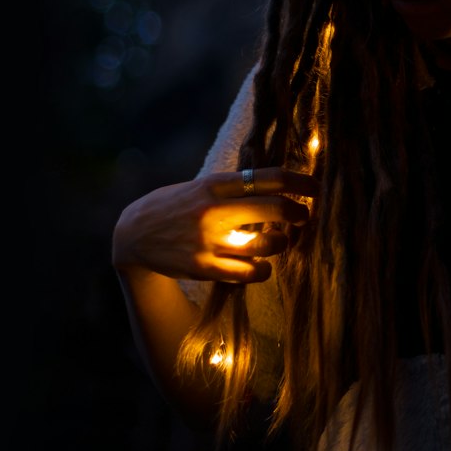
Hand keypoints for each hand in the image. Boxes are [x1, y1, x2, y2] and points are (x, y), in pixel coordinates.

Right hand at [112, 167, 314, 284]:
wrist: (133, 235)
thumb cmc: (178, 205)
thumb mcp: (203, 186)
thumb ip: (237, 187)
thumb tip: (285, 186)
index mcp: (216, 183)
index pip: (270, 178)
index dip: (301, 182)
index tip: (317, 187)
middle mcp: (213, 210)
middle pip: (275, 209)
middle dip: (299, 213)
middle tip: (304, 217)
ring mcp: (209, 241)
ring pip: (267, 245)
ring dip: (281, 244)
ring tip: (278, 242)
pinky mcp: (204, 268)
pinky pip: (250, 273)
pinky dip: (263, 269)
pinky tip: (260, 264)